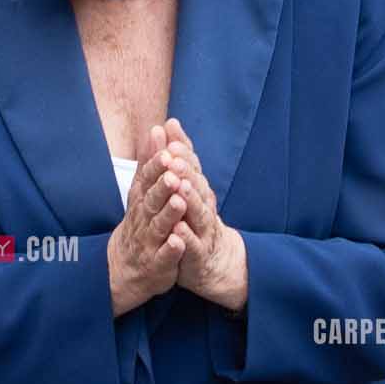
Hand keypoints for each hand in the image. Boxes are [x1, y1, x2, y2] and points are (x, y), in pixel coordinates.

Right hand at [109, 121, 189, 316]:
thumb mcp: (142, 190)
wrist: (125, 268)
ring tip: (179, 202)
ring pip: (158, 226)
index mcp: (141, 200)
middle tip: (173, 173)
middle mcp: (143, 218)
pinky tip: (179, 242)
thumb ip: (150, 162)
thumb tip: (158, 129)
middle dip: (162, 187)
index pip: (147, 180)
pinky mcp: (157, 263)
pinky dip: (171, 250)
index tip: (166, 151)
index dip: (156, 167)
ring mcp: (149, 241)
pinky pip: (164, 256)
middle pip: (151, 201)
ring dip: (168, 214)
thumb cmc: (139, 223)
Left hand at [162, 119, 248, 310]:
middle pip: (197, 186)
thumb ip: (180, 156)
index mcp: (199, 189)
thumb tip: (170, 122)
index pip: (192, 168)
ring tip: (178, 187)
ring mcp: (203, 230)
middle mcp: (204, 206)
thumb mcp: (189, 185)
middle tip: (173, 159)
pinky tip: (176, 230)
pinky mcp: (198, 254)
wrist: (214, 261)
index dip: (183, 155)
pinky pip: (192, 245)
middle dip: (186, 172)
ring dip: (189, 199)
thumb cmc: (196, 218)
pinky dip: (185, 238)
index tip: (171, 140)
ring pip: (198, 213)